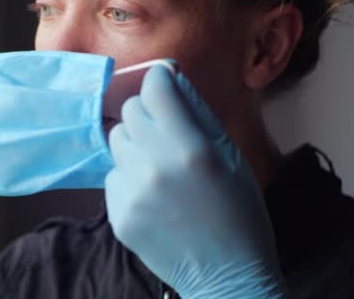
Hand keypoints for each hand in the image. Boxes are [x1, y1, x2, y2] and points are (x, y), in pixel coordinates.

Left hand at [105, 66, 285, 297]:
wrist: (227, 274)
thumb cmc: (240, 213)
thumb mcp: (232, 157)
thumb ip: (199, 114)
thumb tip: (172, 78)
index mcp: (191, 148)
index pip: (154, 89)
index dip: (159, 80)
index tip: (164, 84)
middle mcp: (155, 166)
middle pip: (130, 111)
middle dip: (148, 113)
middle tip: (167, 133)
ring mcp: (132, 192)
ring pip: (117, 140)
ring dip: (136, 144)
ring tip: (160, 167)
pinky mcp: (117, 214)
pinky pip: (113, 175)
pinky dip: (129, 177)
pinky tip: (153, 196)